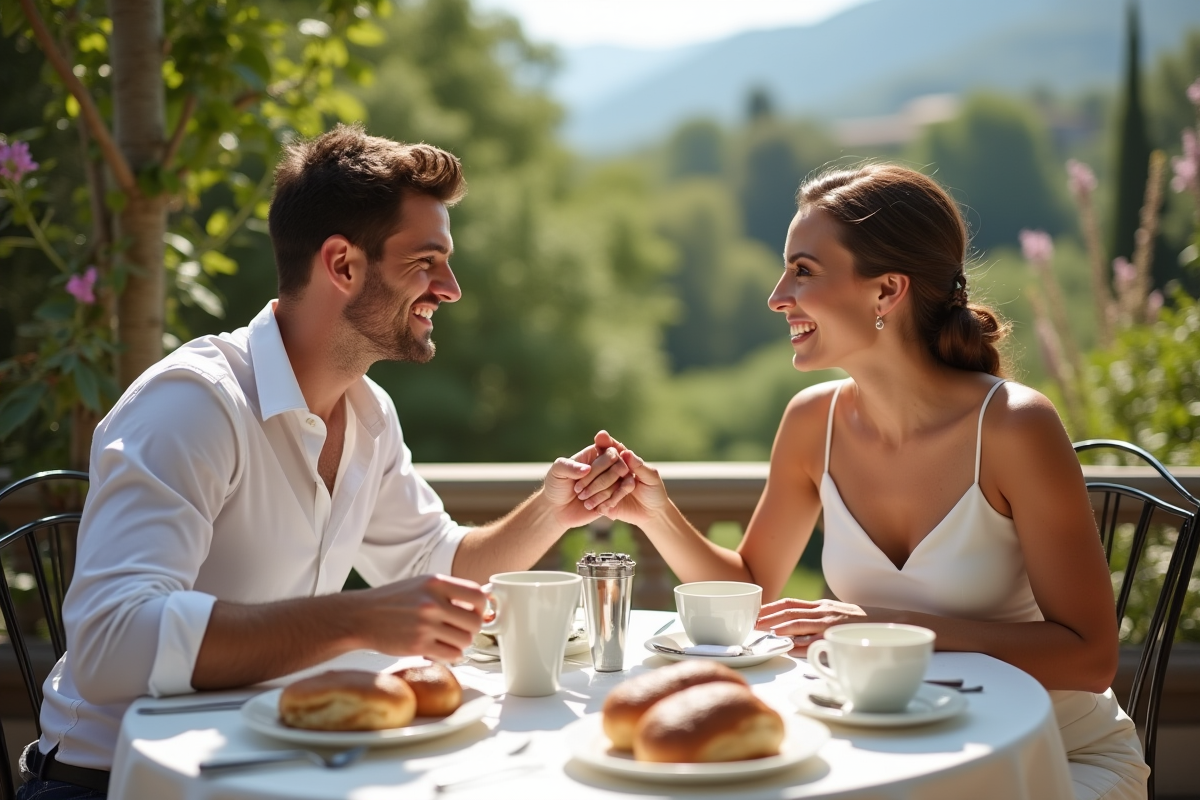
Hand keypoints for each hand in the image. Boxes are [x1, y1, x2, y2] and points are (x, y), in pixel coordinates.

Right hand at [357, 574, 486, 661]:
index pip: (477, 595)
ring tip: (448, 638)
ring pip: (465, 640)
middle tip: (461, 629)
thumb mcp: (422, 584)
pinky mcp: (418, 646)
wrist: (361, 616)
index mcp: (436, 583)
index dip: (481, 607)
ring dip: (461, 643)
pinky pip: (452, 655)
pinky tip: (441, 648)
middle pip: (475, 622)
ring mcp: (425, 625)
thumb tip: (483, 602)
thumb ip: (449, 591)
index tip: (475, 612)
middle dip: (472, 628)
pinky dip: (451, 654)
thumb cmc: (393, 600)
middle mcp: (432, 603)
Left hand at [541, 437, 630, 528]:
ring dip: (601, 495)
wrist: (556, 509)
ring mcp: (612, 482)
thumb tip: (587, 468)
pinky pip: (619, 498)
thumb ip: (569, 466)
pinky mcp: (613, 497)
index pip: (610, 454)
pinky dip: (606, 504)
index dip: (598, 468)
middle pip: (619, 468)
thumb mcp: (557, 471)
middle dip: (600, 483)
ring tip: (584, 501)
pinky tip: (592, 507)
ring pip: (620, 485)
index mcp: (595, 454)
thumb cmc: (556, 485)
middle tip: (579, 492)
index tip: (578, 479)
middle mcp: (607, 465)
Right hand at [578, 432, 668, 527]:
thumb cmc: (654, 491)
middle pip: (598, 464)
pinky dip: (601, 502)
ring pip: (594, 482)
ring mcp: (604, 486)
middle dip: (596, 469)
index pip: (611, 448)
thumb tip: (626, 453)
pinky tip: (605, 507)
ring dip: (593, 487)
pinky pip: (598, 500)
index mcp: (623, 460)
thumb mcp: (651, 477)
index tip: (600, 437)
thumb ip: (639, 466)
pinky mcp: (602, 501)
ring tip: (588, 492)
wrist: (652, 513)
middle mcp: (611, 470)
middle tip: (592, 470)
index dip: (605, 442)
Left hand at [756, 598, 869, 654]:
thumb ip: (820, 620)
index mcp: (822, 606)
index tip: (755, 614)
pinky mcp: (841, 636)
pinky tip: (789, 648)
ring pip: (798, 624)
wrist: (897, 622)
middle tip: (751, 625)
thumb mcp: (839, 615)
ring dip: (778, 629)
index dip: (770, 608)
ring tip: (762, 635)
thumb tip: (799, 632)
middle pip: (788, 612)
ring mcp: (832, 623)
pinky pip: (817, 641)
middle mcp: (824, 611)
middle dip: (767, 618)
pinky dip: (801, 645)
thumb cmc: (866, 623)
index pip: (790, 603)